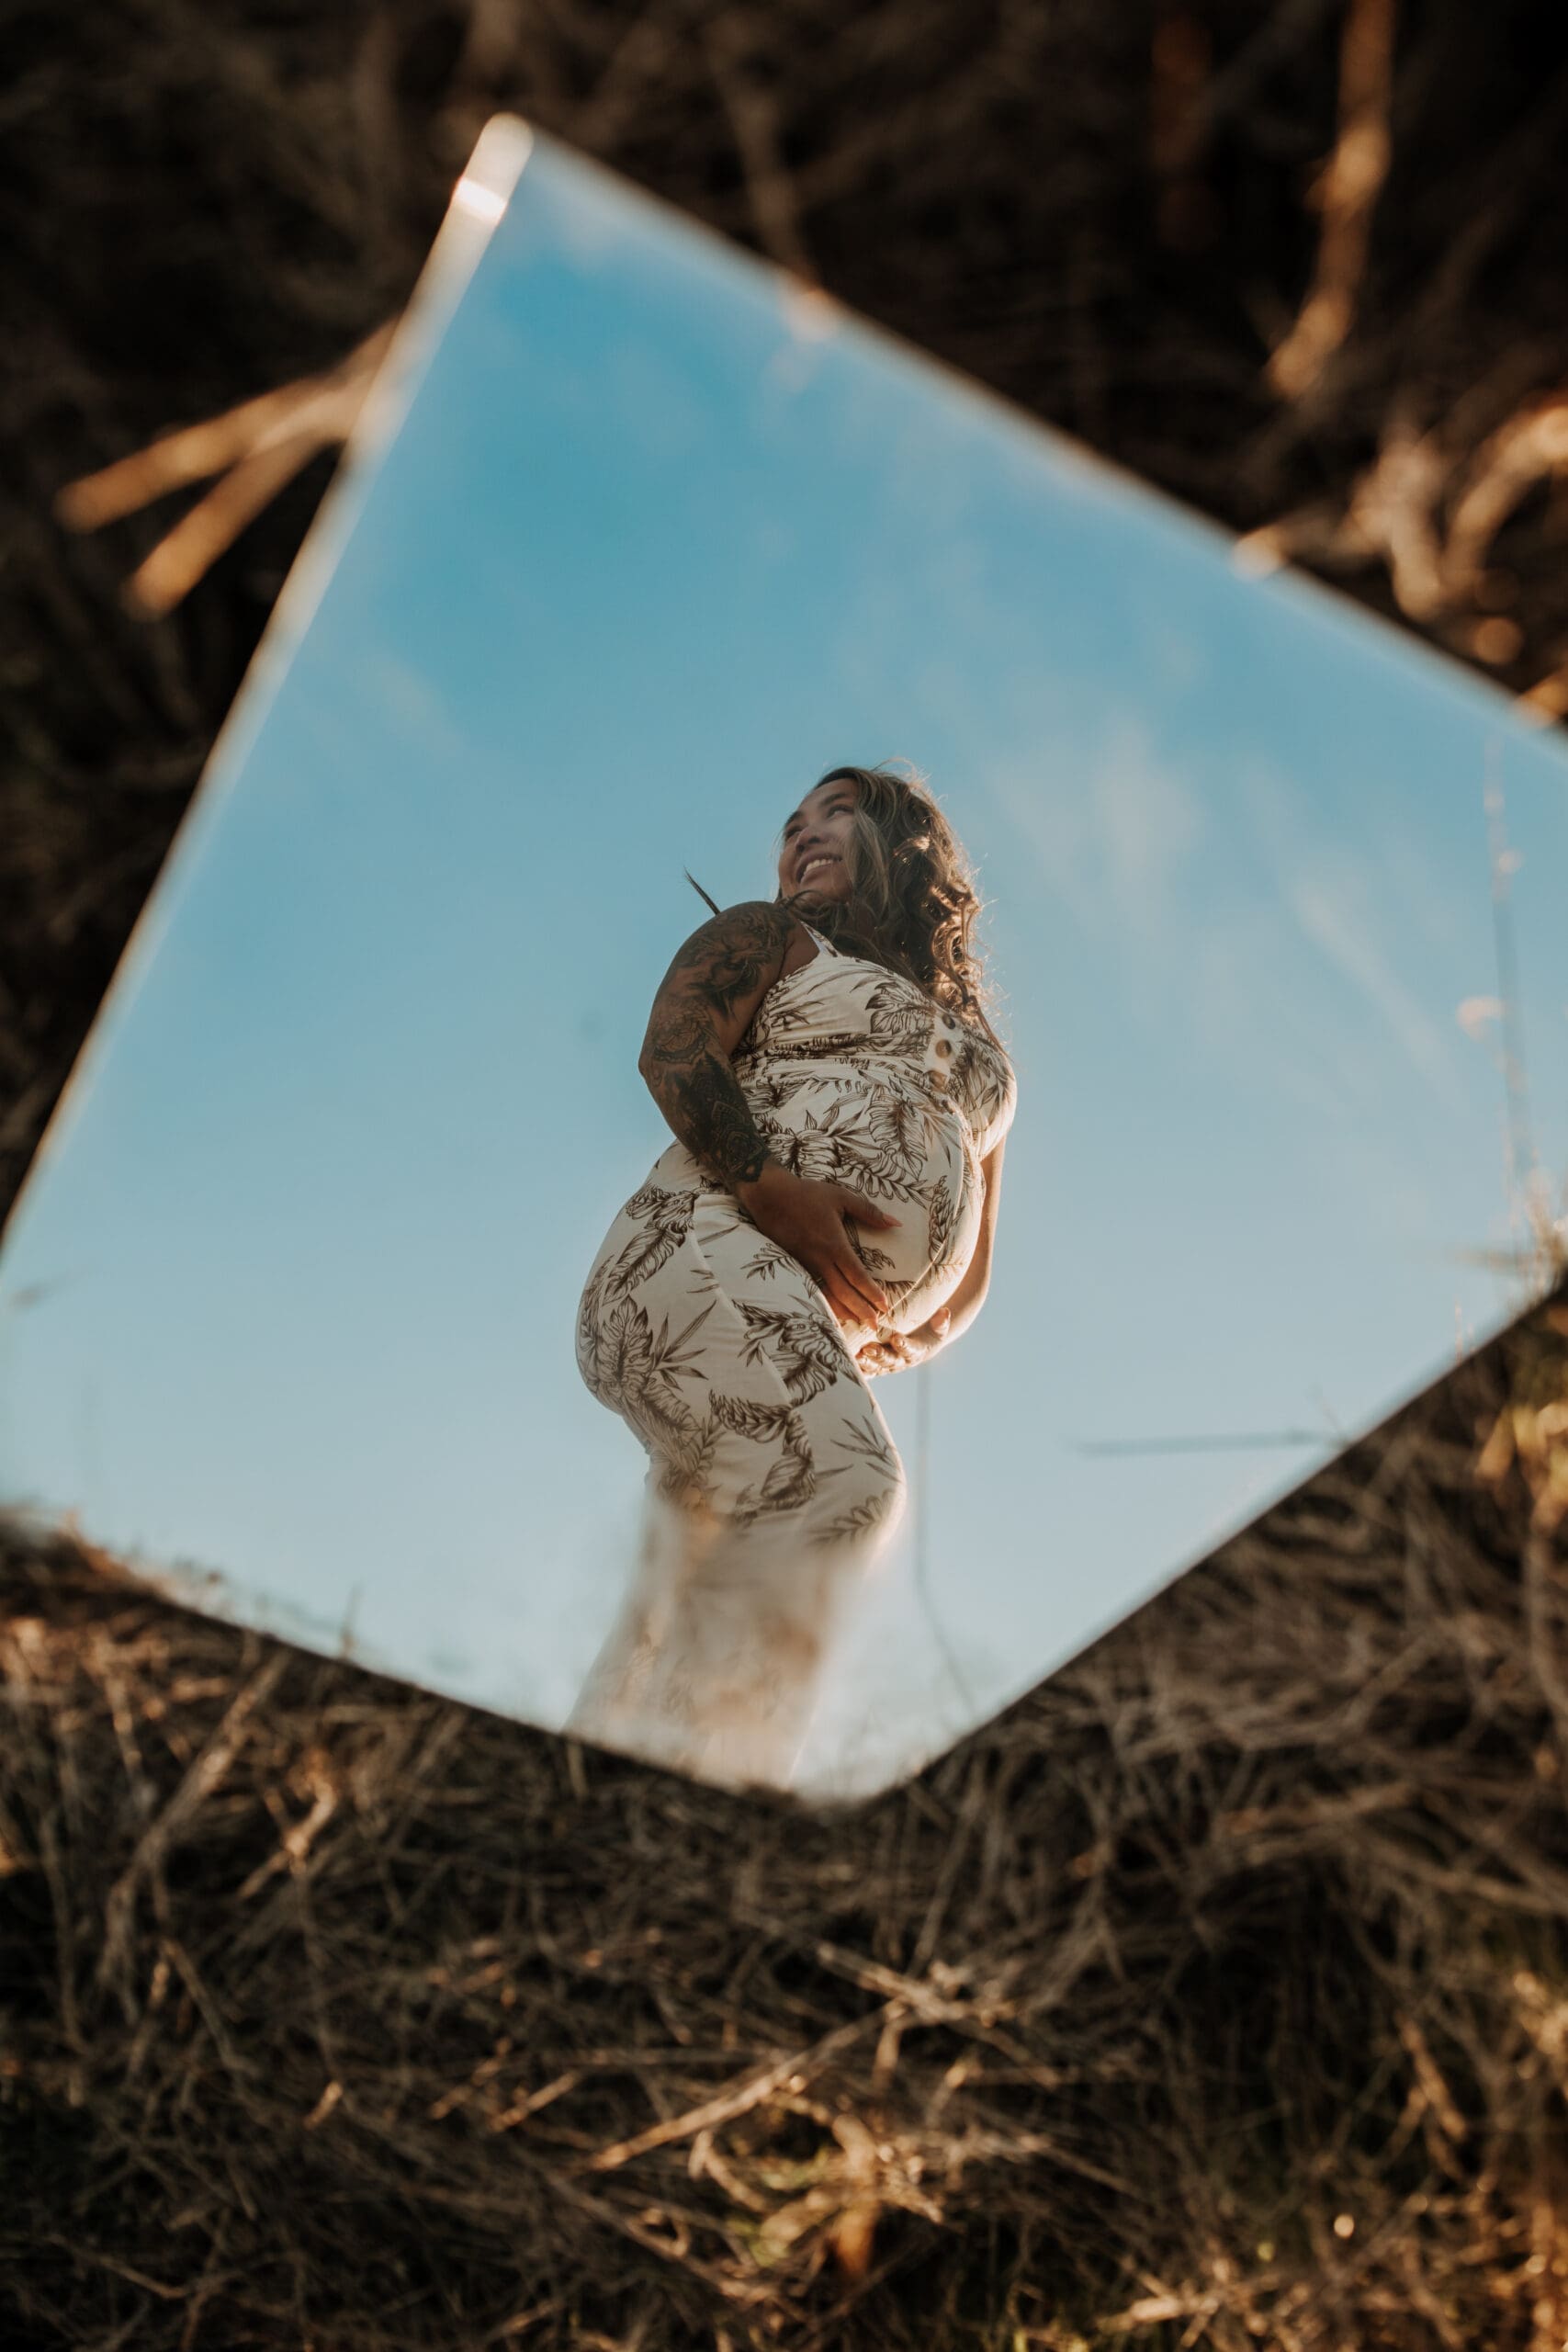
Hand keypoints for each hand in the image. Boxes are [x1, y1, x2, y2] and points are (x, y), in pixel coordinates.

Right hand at [735, 1164, 900, 1331]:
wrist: (768, 1195)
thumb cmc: (806, 1193)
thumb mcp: (841, 1197)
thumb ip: (869, 1211)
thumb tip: (895, 1223)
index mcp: (833, 1243)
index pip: (856, 1275)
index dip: (871, 1292)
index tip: (885, 1306)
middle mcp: (818, 1258)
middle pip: (842, 1291)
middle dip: (860, 1310)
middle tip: (875, 1325)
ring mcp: (804, 1263)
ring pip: (825, 1294)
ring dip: (842, 1311)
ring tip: (857, 1323)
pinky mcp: (793, 1264)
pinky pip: (811, 1288)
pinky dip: (823, 1302)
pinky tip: (830, 1311)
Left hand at [855, 1305, 951, 1378]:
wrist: (920, 1345)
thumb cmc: (929, 1332)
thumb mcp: (938, 1328)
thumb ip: (940, 1322)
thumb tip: (944, 1313)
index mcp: (915, 1352)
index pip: (910, 1350)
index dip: (904, 1345)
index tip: (897, 1339)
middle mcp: (899, 1362)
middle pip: (889, 1361)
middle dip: (879, 1356)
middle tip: (869, 1350)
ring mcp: (885, 1366)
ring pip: (874, 1367)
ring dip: (865, 1363)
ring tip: (855, 1357)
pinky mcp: (874, 1367)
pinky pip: (864, 1370)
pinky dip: (854, 1368)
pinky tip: (844, 1362)